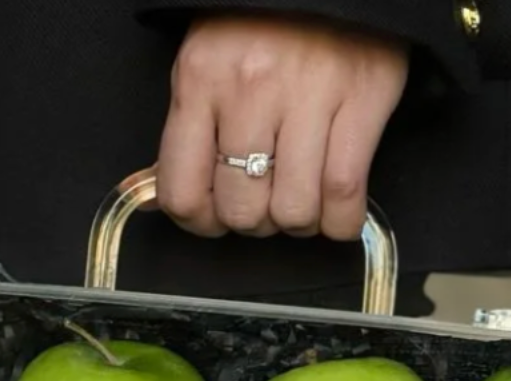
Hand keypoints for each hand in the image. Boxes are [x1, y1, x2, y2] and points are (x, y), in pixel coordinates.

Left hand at [156, 15, 407, 241]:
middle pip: (243, 210)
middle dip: (256, 223)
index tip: (217, 219)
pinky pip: (343, 193)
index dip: (201, 223)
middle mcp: (250, 87)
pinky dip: (340, 222)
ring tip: (303, 200)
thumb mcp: (206, 67)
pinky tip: (336, 213)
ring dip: (299, 223)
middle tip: (267, 202)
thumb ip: (183, 137)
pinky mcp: (360, 99)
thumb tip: (150, 202)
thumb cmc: (264, 27)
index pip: (183, 192)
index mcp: (201, 79)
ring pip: (293, 211)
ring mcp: (308, 94)